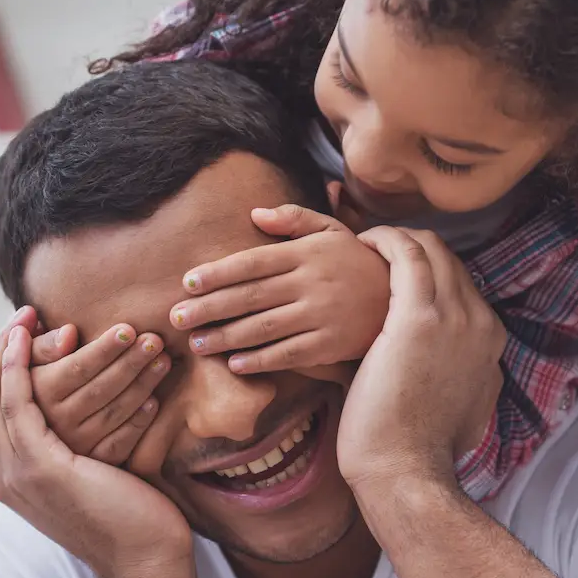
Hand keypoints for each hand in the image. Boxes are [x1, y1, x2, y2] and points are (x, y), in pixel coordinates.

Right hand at [0, 320, 192, 577]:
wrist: (146, 561)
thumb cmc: (130, 513)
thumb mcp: (88, 470)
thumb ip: (69, 444)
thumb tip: (79, 404)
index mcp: (8, 477)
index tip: (18, 331)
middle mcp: (1, 477)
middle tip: (20, 313)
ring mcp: (14, 476)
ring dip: (9, 351)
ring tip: (27, 317)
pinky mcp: (38, 469)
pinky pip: (17, 406)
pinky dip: (18, 369)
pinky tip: (34, 341)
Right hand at [11, 306, 171, 465]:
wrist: (35, 443)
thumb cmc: (37, 383)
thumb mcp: (31, 363)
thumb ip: (44, 346)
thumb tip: (70, 332)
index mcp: (37, 393)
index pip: (77, 367)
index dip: (104, 348)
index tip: (129, 329)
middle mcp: (53, 423)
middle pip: (99, 389)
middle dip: (130, 362)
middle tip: (155, 341)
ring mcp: (74, 447)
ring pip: (112, 414)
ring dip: (142, 386)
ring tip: (163, 361)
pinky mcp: (92, 464)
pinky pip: (118, 444)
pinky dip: (137, 423)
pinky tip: (154, 402)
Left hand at [169, 204, 390, 373]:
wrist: (402, 296)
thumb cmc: (356, 261)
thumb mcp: (331, 231)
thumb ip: (294, 220)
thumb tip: (254, 214)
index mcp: (305, 254)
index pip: (252, 262)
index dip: (217, 273)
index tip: (187, 283)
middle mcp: (310, 283)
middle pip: (250, 296)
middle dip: (208, 308)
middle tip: (176, 319)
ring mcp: (321, 316)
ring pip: (264, 328)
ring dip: (225, 337)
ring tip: (197, 344)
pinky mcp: (330, 345)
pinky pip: (288, 354)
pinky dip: (260, 360)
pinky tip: (235, 363)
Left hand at [336, 228, 506, 492]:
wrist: (406, 474)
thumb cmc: (414, 453)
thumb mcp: (459, 412)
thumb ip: (463, 384)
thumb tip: (457, 380)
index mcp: (490, 344)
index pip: (463, 286)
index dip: (431, 271)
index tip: (398, 272)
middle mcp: (480, 324)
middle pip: (451, 260)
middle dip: (415, 246)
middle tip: (379, 247)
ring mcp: (456, 318)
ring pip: (431, 249)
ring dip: (397, 237)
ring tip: (365, 241)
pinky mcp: (420, 318)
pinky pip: (406, 254)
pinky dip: (384, 240)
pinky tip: (358, 242)